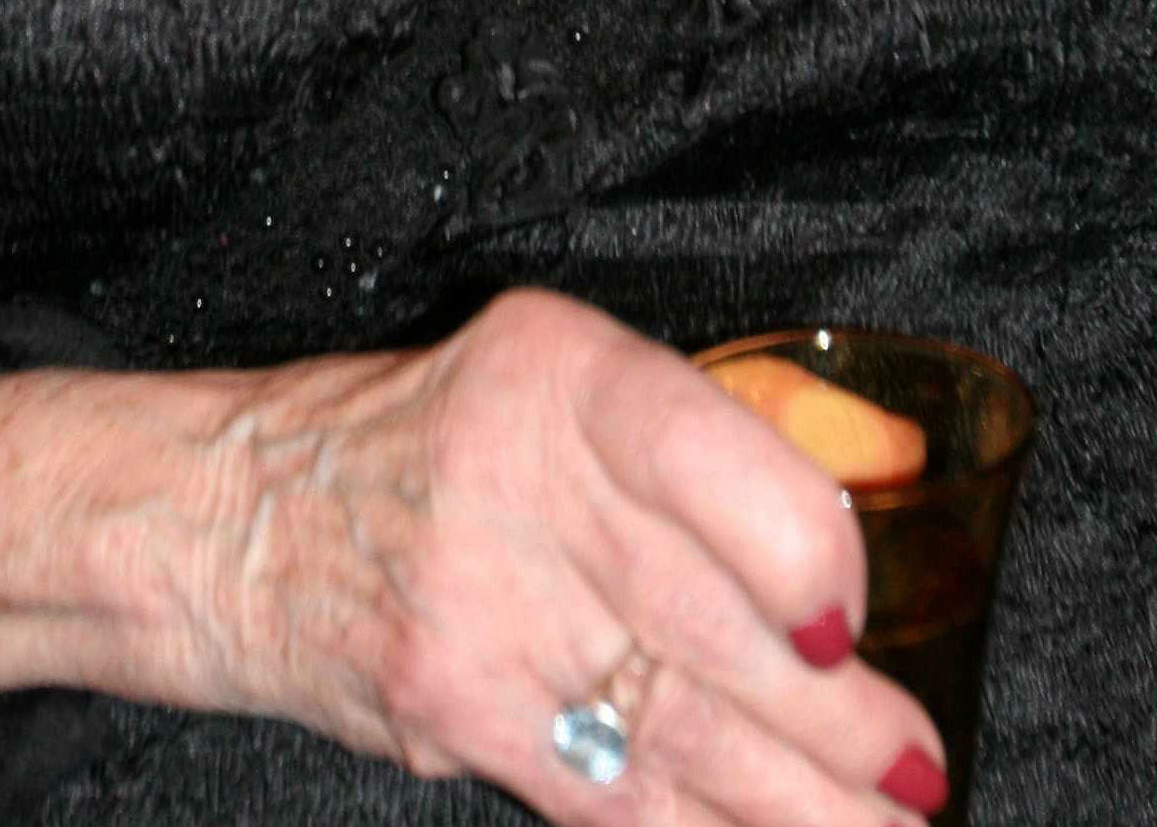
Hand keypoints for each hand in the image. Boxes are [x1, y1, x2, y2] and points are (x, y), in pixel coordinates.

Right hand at [0, 288, 949, 823]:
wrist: (236, 517)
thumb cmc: (429, 436)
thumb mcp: (554, 375)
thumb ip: (689, 443)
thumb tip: (854, 538)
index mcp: (565, 373)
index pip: (718, 462)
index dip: (808, 553)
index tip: (849, 617)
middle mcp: (522, 483)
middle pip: (717, 628)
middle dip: (843, 724)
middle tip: (920, 770)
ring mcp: (484, 614)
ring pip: (682, 736)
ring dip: (804, 807)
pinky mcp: (460, 715)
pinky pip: (614, 801)